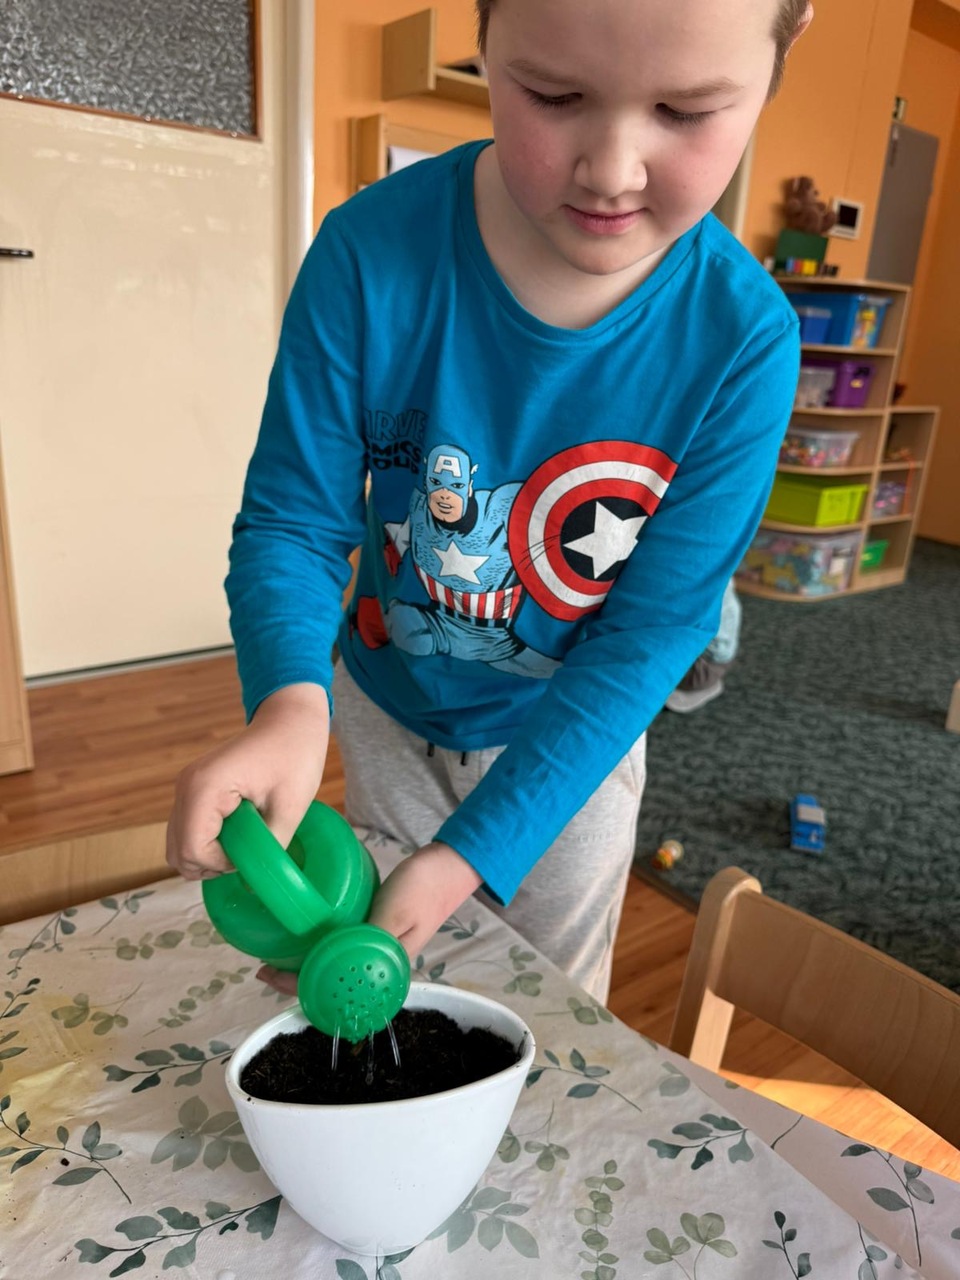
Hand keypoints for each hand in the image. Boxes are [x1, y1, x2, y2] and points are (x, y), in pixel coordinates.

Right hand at [166, 682, 329, 880]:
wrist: (289, 722)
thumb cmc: (295, 756)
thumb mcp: (291, 808)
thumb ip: (270, 847)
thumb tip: (256, 878)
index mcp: (205, 787)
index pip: (193, 849)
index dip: (221, 864)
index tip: (251, 851)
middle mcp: (186, 787)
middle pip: (177, 853)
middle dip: (211, 864)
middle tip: (248, 851)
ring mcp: (185, 788)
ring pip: (178, 845)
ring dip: (208, 855)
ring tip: (244, 841)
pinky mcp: (192, 791)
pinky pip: (188, 830)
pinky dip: (207, 842)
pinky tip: (237, 833)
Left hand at [256, 841, 482, 996]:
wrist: (449, 864)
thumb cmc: (425, 888)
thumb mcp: (394, 912)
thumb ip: (369, 939)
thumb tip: (334, 967)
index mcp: (385, 968)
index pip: (335, 990)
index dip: (300, 988)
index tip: (270, 975)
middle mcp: (378, 964)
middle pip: (330, 983)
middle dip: (295, 979)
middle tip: (263, 965)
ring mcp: (375, 948)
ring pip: (332, 966)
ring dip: (303, 963)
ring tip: (274, 952)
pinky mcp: (373, 931)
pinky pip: (339, 946)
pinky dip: (318, 946)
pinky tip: (304, 935)